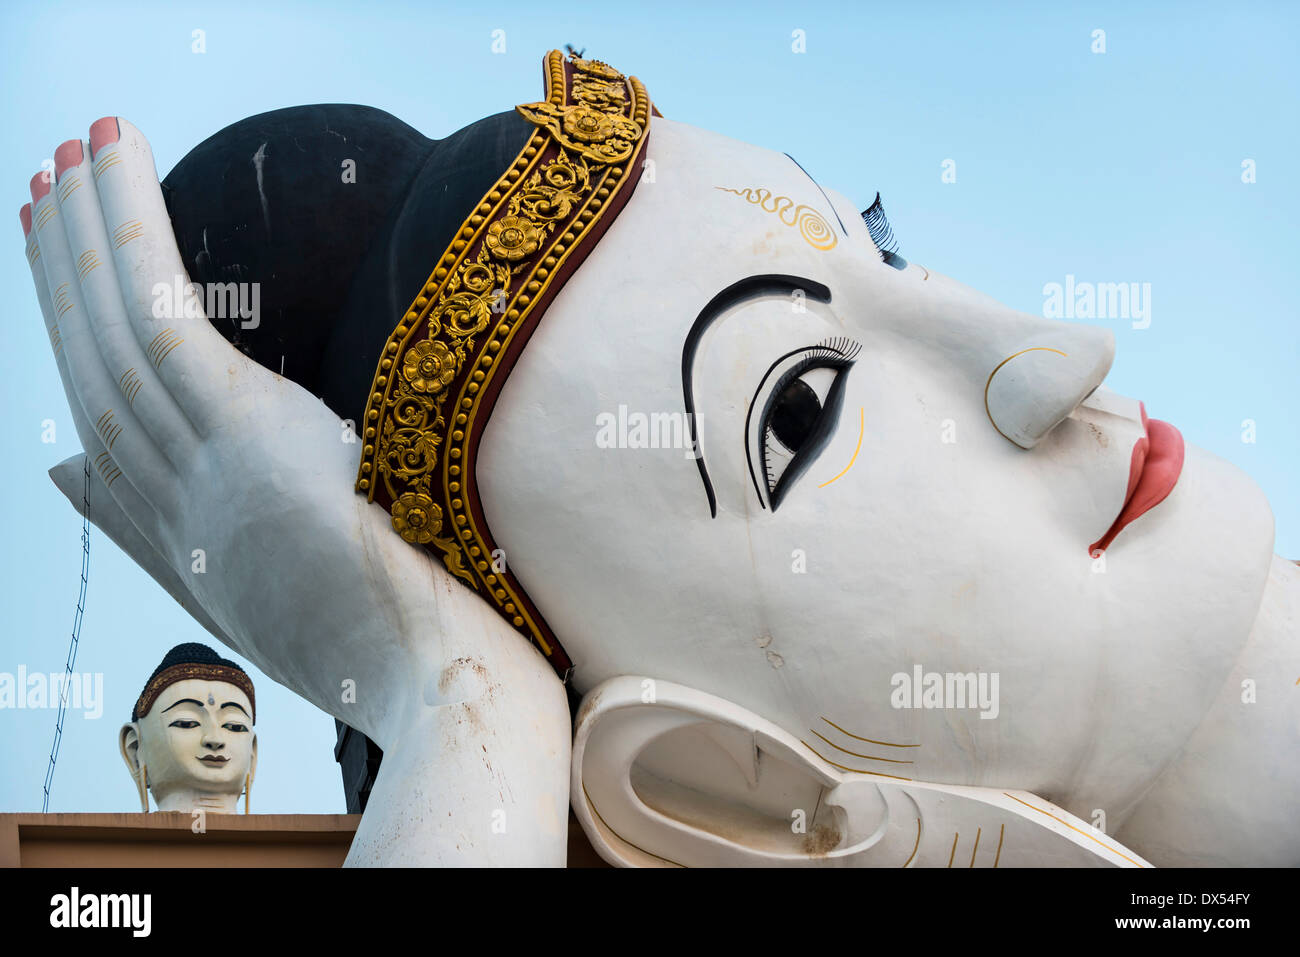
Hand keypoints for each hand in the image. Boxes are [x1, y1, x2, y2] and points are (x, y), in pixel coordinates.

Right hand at [22, 118, 568, 863]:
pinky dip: (129, 235)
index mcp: (179, 534)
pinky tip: (108, 164)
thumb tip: (63, 470)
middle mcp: (171, 500)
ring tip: (74, 146)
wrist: (437, 688)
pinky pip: (161, 319)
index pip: (101, 414)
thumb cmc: (383, 641)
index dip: (71, 331)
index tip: (61, 260)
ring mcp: (201, 471)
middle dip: (63, 267)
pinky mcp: (245, 436)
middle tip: (42, 178)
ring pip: (116, 329)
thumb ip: (153, 529)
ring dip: (87, 230)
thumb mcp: (253, 585)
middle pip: (95, 363)